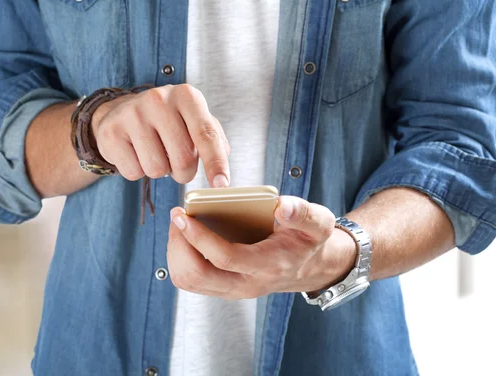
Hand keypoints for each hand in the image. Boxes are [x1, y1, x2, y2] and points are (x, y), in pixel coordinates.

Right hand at [91, 84, 230, 185]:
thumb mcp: (194, 120)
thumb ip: (214, 140)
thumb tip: (222, 170)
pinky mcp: (112, 132)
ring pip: (157, 169)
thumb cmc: (167, 120)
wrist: (122, 112)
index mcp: (186, 95)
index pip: (206, 134)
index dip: (216, 163)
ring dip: (160, 172)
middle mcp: (159, 99)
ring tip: (155, 153)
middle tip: (176, 164)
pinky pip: (134, 172)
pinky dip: (138, 171)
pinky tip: (136, 153)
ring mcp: (133, 114)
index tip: (221, 185)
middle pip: (183, 159)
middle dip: (184, 172)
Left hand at [166, 196, 356, 298]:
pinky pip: (191, 279)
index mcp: (268, 265)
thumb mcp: (318, 223)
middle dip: (179, 245)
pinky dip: (181, 257)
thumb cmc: (307, 241)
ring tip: (180, 224)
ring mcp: (232, 289)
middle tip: (178, 217)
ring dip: (176, 252)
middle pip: (197, 276)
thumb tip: (281, 206)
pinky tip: (186, 235)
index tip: (183, 215)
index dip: (199, 237)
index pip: (225, 258)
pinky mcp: (222, 287)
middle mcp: (247, 283)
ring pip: (189, 281)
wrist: (308, 267)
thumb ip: (303, 214)